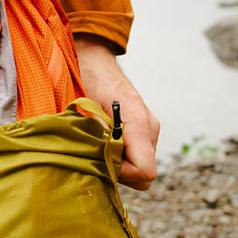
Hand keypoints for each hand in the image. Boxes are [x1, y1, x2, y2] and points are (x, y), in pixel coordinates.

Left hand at [74, 34, 159, 190]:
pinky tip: (104, 140)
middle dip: (120, 171)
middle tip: (95, 152)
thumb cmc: (89, 80)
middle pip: (143, 174)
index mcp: (140, 123)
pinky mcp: (143, 132)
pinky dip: (120, 155)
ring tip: (97, 143)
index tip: (102, 161)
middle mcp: (150, 129)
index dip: (123, 175)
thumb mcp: (87, 105)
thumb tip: (105, 155)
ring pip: (139, 166)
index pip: (145, 171)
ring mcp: (149, 131)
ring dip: (119, 163)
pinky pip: (136, 155)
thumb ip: (97, 132)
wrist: (95, 62)